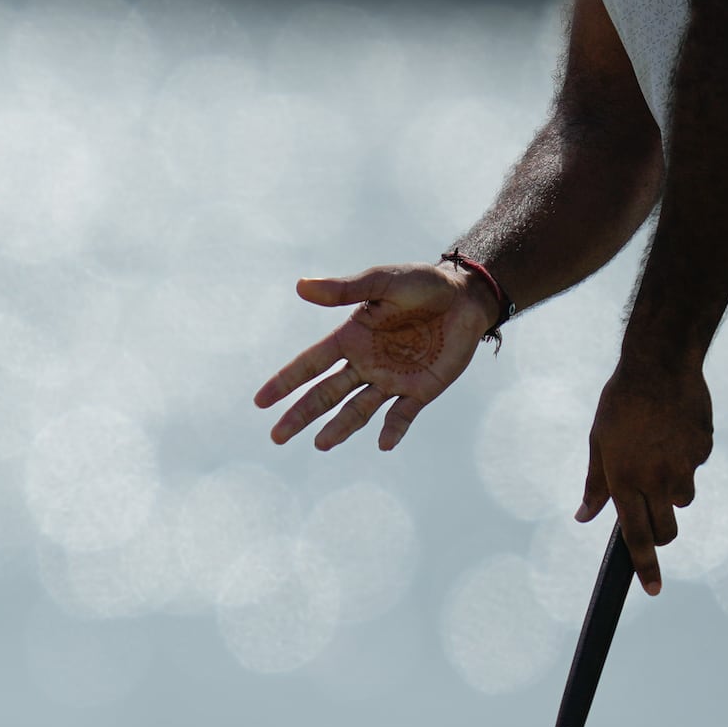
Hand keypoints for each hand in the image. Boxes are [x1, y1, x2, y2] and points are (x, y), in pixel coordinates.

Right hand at [255, 263, 497, 452]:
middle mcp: (366, 363)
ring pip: (357, 410)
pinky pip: (402, 415)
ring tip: (321, 444)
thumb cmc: (423, 283)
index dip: (285, 382)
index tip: (260, 401)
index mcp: (351, 338)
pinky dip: (393, 430)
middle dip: (301, 415)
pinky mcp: (420, 391)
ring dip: (339, 428)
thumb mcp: (383, 282)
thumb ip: (345, 290)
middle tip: (277, 436)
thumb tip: (300, 286)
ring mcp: (391, 379)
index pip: (310, 365)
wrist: (467, 297)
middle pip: (326, 394)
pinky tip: (384, 444)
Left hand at [578, 358, 711, 594]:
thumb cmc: (620, 404)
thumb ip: (595, 485)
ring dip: (672, 491)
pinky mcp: (704, 450)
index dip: (646, 566)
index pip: (637, 536)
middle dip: (660, 533)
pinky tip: (673, 432)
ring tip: (657, 454)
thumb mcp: (598, 443)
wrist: (660, 365)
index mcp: (626, 481)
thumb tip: (585, 518)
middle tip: (650, 511)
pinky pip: (695, 468)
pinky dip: (685, 459)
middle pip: (667, 530)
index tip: (653, 590)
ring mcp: (685, 467)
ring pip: (683, 500)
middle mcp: (657, 480)